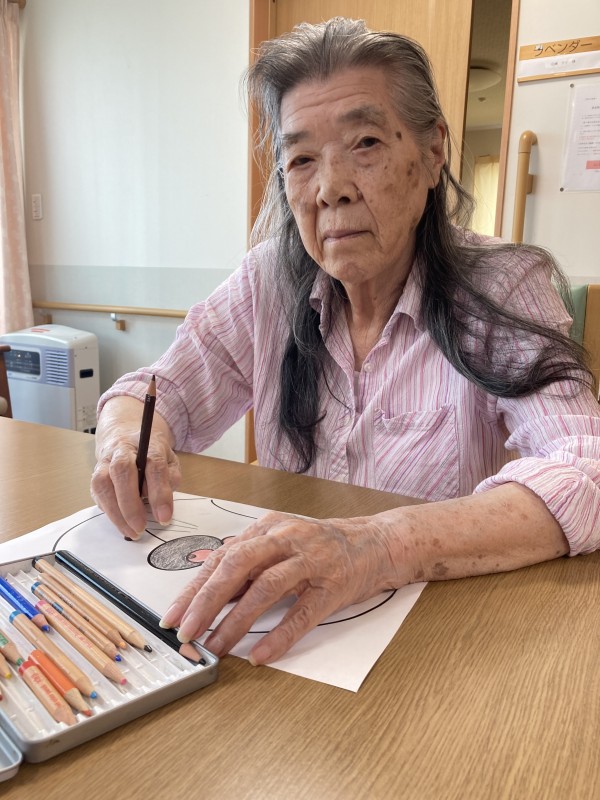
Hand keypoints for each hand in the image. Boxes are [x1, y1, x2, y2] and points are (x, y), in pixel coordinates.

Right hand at [90, 397, 180, 537]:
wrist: (123, 434)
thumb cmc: (151, 453)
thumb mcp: (170, 459)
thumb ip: (171, 477)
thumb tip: (164, 503)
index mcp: (147, 442)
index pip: (154, 465)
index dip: (159, 493)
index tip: (164, 517)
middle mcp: (122, 449)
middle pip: (122, 471)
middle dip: (130, 504)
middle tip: (141, 527)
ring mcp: (105, 460)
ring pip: (102, 483)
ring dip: (115, 512)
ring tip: (130, 532)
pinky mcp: (94, 473)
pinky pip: (96, 493)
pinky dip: (107, 510)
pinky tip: (120, 523)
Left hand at [159, 511, 401, 664]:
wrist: (374, 543)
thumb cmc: (320, 548)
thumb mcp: (279, 545)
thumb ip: (247, 565)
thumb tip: (206, 595)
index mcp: (268, 528)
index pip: (222, 557)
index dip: (194, 588)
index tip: (172, 616)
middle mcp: (286, 538)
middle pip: (238, 565)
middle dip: (206, 601)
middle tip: (186, 633)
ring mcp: (311, 560)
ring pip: (266, 588)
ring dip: (236, 621)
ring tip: (216, 647)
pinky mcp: (333, 585)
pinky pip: (302, 613)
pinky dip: (279, 635)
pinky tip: (261, 654)